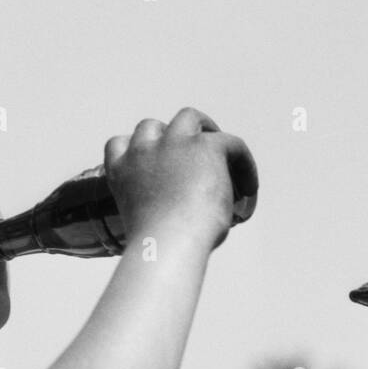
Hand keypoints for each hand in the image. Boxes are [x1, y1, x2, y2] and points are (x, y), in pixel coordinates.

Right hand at [103, 107, 257, 249]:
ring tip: (221, 151)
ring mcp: (173, 144)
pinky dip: (242, 163)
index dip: (134, 148)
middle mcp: (142, 152)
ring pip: (189, 117)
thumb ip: (162, 212)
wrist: (168, 243)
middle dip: (169, 137)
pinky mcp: (205, 147)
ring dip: (203, 129)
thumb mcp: (151, 228)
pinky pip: (231, 144)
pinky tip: (249, 188)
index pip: (118, 145)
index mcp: (121, 172)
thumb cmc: (159, 251)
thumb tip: (193, 220)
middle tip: (191, 154)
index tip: (148, 160)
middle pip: (151, 126)